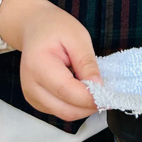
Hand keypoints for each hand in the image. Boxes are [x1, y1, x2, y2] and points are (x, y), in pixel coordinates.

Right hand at [0, 0, 100, 121]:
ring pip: (65, 114)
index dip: (91, 97)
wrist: (34, 27)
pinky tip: (81, 89)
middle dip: (90, 105)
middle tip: (108, 93)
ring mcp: (32, 96)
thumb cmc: (54, 27)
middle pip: (67, 110)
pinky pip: (61, 111)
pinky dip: (76, 105)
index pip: (68, 92)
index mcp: (38, 66)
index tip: (110, 94)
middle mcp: (31, 86)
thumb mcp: (77, 37)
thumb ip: (87, 63)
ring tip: (94, 87)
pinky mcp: (37, 101)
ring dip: (84, 107)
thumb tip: (99, 87)